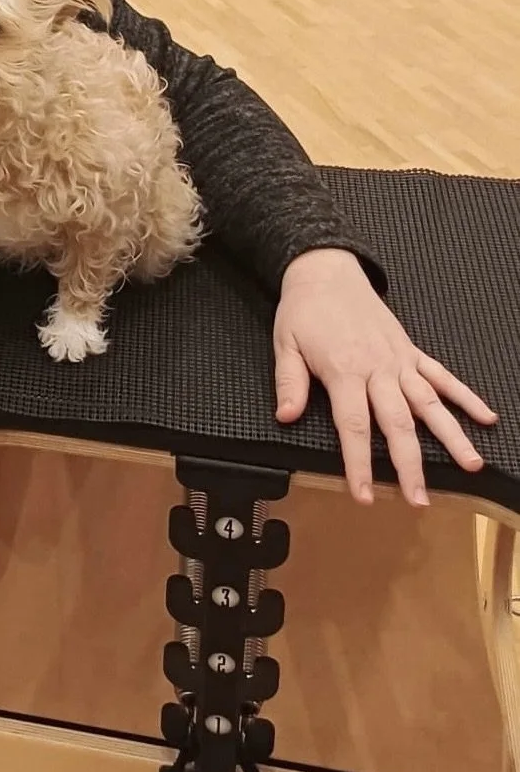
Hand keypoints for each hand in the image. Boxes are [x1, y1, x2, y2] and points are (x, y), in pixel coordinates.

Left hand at [273, 248, 496, 506]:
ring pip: (430, 403)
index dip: (360, 463)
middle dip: (410, 464)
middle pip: (398, 423)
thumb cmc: (304, 311)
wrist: (327, 272)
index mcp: (344, 371)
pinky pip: (441, 376)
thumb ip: (290, 382)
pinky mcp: (410, 351)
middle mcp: (378, 369)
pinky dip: (465, 396)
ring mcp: (399, 360)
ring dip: (451, 435)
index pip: (354, 426)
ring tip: (472, 465)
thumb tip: (285, 417)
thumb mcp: (285, 344)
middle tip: (420, 499)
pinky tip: (486, 417)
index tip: (366, 495)